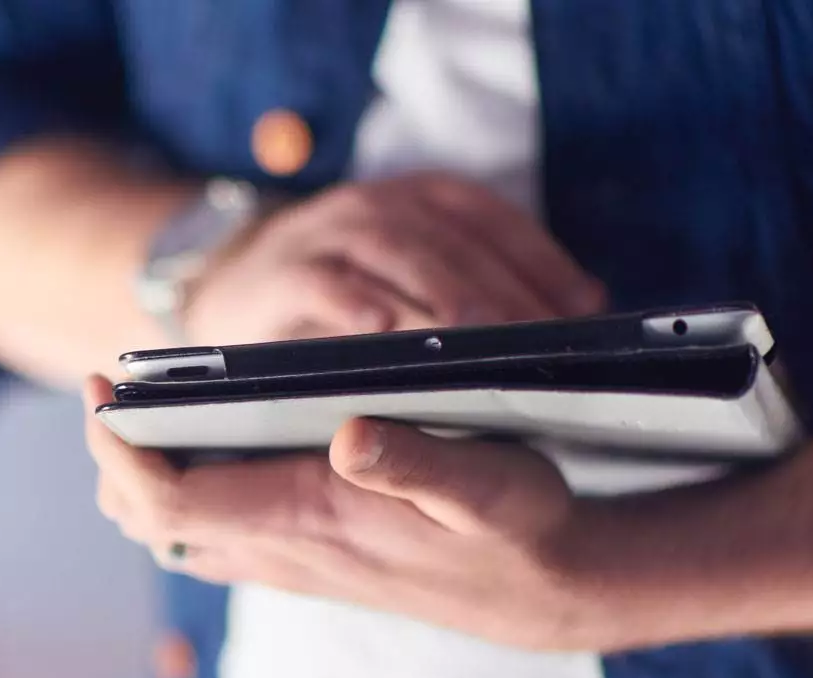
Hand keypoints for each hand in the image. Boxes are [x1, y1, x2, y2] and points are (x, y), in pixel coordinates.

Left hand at [85, 377, 615, 650]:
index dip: (120, 450)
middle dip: (114, 459)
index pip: (168, 502)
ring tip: (144, 410)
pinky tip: (203, 442)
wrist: (548, 592)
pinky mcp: (301, 557)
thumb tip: (351, 437)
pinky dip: (182, 489)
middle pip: (146, 521)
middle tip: (114, 393)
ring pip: (172, 532)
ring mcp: (285, 560)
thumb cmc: (520, 528)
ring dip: (141, 476)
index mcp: (306, 520)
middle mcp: (280, 549)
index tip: (103, 389)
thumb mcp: (491, 484)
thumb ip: (421, 461)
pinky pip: (209, 533)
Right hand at [184, 172, 605, 344]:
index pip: (491, 218)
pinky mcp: (281, 274)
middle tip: (539, 342)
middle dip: (501, 290)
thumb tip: (577, 312)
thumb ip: (478, 286)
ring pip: (394, 252)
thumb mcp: (410, 280)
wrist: (230, 291)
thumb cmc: (341, 296)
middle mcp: (376, 205)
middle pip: (450, 239)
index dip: (540, 259)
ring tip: (478, 338)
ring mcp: (326, 234)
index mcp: (418, 200)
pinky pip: (322, 282)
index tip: (582, 309)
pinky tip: (386, 329)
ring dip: (439, 294)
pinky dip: (354, 302)